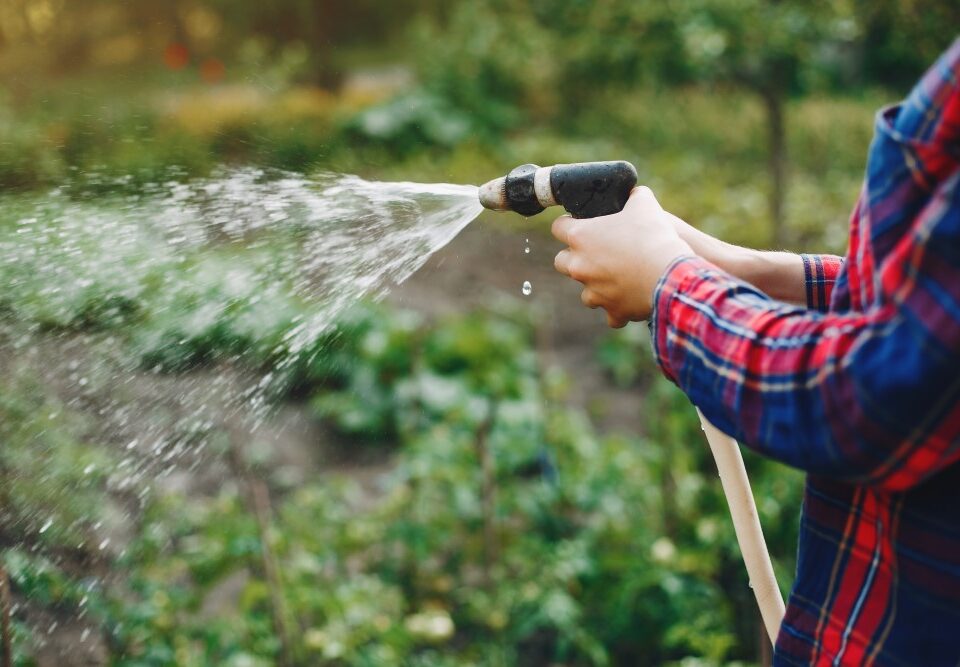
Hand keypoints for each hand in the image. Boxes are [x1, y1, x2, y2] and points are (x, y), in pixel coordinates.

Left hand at [552, 186, 691, 326]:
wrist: (672, 274)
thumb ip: (634, 196)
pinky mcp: (612, 310)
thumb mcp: (645, 204)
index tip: (580, 222)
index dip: (568, 223)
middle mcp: (580, 266)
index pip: (558, 227)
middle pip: (561, 262)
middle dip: (575, 257)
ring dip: (596, 285)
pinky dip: (619, 308)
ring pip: (584, 291)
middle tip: (596, 252)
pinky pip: (609, 313)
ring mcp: (593, 291)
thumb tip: (634, 194)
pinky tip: (630, 299)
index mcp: (581, 237)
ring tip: (616, 277)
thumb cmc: (654, 236)